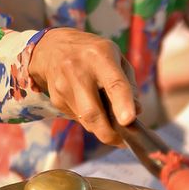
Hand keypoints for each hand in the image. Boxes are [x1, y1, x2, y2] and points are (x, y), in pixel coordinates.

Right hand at [28, 28, 139, 144]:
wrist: (51, 48)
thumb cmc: (93, 54)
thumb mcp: (116, 59)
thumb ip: (129, 84)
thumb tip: (137, 111)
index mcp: (100, 56)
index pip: (113, 83)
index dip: (122, 104)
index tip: (128, 121)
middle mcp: (78, 70)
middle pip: (93, 112)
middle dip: (109, 134)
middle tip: (122, 141)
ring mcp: (63, 86)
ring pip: (86, 121)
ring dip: (102, 128)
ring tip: (110, 121)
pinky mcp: (56, 99)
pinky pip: (78, 118)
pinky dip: (90, 120)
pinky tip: (92, 107)